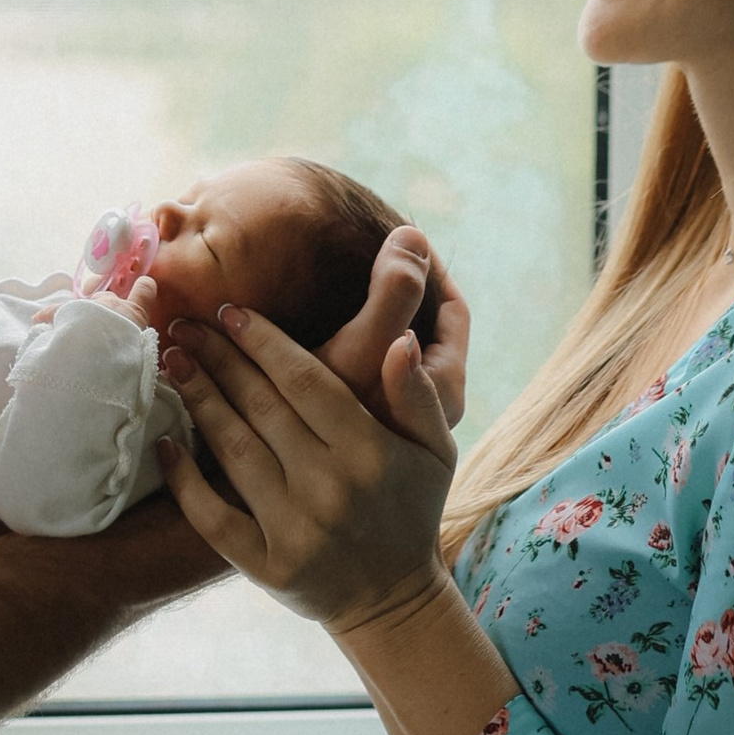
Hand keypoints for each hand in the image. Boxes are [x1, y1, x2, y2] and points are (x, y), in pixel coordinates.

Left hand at [155, 299, 456, 638]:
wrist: (394, 602)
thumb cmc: (410, 510)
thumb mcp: (435, 450)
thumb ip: (418, 394)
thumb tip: (399, 340)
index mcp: (369, 452)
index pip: (306, 381)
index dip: (263, 342)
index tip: (229, 311)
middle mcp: (330, 487)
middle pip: (262, 408)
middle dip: (219, 360)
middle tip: (184, 327)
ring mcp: (296, 529)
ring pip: (234, 450)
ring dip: (199, 401)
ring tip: (171, 363)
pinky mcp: (266, 566)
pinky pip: (213, 517)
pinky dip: (184, 482)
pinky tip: (165, 444)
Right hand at [313, 225, 469, 433]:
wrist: (281, 503)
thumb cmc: (320, 438)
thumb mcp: (357, 356)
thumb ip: (392, 298)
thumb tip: (415, 235)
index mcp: (443, 392)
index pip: (453, 309)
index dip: (428, 264)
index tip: (397, 231)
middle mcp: (425, 407)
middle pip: (426, 323)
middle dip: (399, 280)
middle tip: (368, 242)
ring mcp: (395, 415)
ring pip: (395, 341)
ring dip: (373, 304)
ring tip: (341, 266)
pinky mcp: (363, 420)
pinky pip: (368, 363)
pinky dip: (353, 331)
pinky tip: (319, 313)